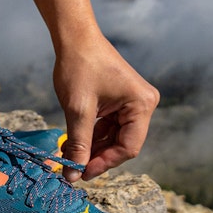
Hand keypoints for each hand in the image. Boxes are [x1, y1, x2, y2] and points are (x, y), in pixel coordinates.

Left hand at [53, 33, 159, 181]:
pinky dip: (92, 136)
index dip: (104, 163)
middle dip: (97, 156)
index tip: (81, 173)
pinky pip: (109, 126)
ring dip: (92, 148)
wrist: (75, 37)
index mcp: (142, 105)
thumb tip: (73, 175)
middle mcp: (143, 104)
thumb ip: (78, 144)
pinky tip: (74, 143)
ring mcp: (133, 102)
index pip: (128, 147)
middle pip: (123, 143)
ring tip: (69, 156)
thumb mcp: (78, 110)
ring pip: (114, 137)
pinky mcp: (121, 101)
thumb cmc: (79, 67)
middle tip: (73, 168)